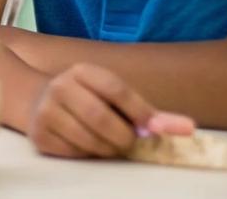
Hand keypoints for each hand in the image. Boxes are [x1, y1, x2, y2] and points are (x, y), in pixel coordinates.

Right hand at [28, 63, 195, 157]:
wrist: (39, 101)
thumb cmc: (87, 99)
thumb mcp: (113, 95)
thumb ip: (148, 112)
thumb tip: (187, 128)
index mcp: (81, 71)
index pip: (116, 89)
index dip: (140, 111)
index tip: (155, 129)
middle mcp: (59, 86)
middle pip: (101, 117)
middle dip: (123, 136)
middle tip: (129, 141)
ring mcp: (45, 111)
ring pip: (89, 140)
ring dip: (108, 149)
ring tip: (109, 143)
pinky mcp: (39, 135)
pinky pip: (75, 153)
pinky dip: (89, 155)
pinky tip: (87, 145)